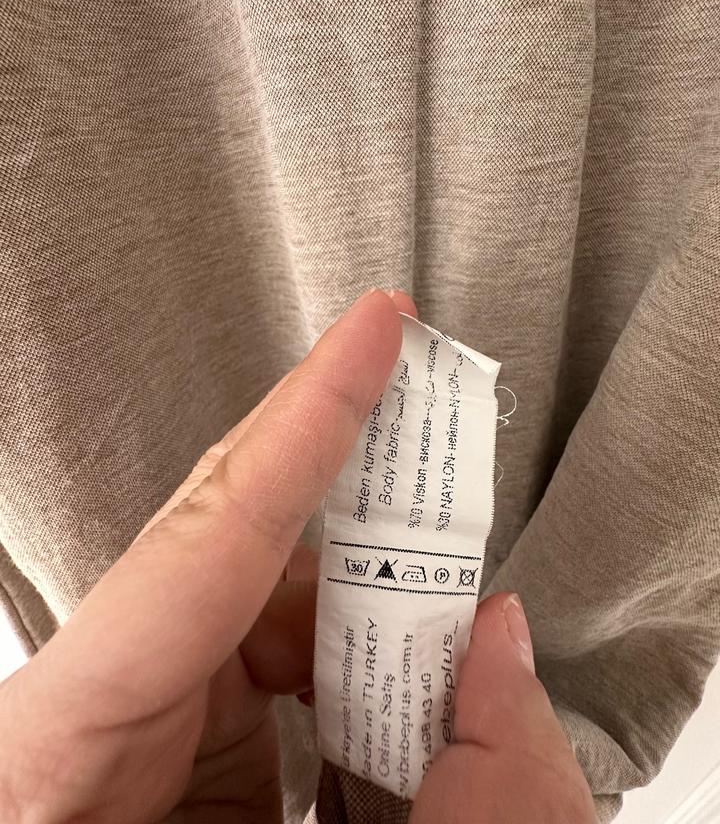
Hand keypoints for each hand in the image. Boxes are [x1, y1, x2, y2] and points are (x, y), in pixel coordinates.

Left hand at [0, 288, 595, 823]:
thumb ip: (396, 795)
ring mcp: (146, 724)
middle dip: (372, 527)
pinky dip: (366, 687)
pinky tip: (409, 719)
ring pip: (285, 622)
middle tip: (454, 489)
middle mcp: (105, 702)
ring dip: (383, 631)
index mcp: (64, 734)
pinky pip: (290, 681)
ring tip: (452, 656)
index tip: (376, 328)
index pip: (207, 536)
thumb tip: (492, 653)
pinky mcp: (184, 751)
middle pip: (254, 566)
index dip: (307, 422)